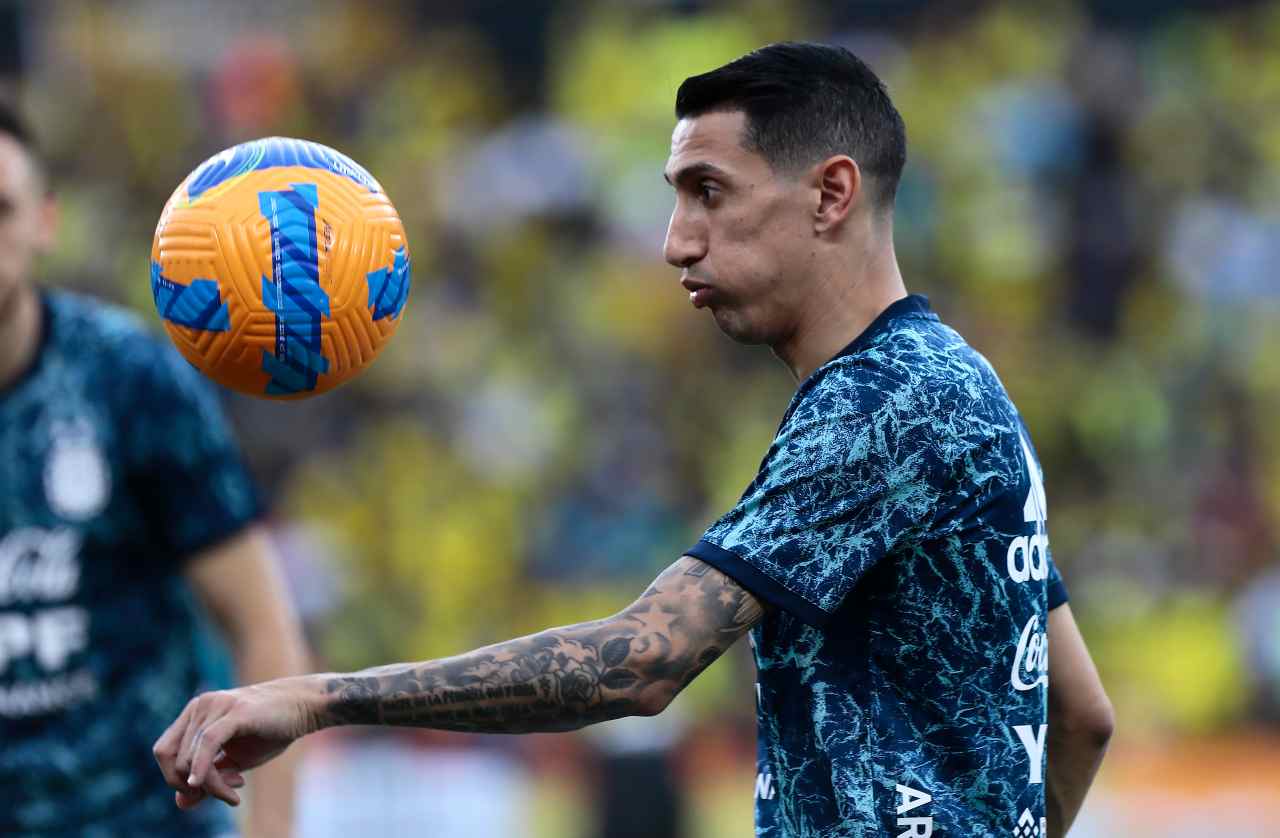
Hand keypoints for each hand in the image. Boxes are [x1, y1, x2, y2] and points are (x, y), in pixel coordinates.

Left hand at [153, 675, 323, 808]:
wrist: (305, 707)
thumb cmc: (271, 731)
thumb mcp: (236, 761)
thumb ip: (208, 778)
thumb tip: (180, 803)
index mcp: (195, 714)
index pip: (164, 752)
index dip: (174, 778)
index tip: (204, 791)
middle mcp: (200, 706)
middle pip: (174, 759)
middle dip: (194, 786)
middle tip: (227, 793)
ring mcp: (215, 705)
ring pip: (191, 758)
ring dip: (212, 784)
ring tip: (237, 789)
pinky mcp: (234, 712)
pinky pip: (207, 744)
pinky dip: (204, 769)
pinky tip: (217, 788)